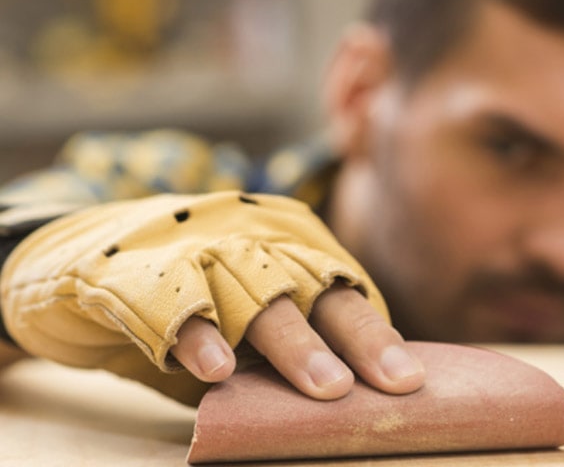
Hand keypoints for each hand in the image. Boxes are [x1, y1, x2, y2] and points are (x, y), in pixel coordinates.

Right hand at [1, 191, 423, 404]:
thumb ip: (284, 347)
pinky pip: (169, 302)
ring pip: (253, 292)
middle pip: (312, 286)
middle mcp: (247, 234)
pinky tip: (216, 370)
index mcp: (284, 239)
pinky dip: (196, 334)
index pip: (341, 287)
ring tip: (327, 387)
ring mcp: (190, 246)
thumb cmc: (186, 295)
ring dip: (292, 341)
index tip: (408, 380)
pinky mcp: (131, 272)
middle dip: (355, 335)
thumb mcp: (244, 310)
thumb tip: (347, 405)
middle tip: (392, 382)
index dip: (375, 334)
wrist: (79, 258)